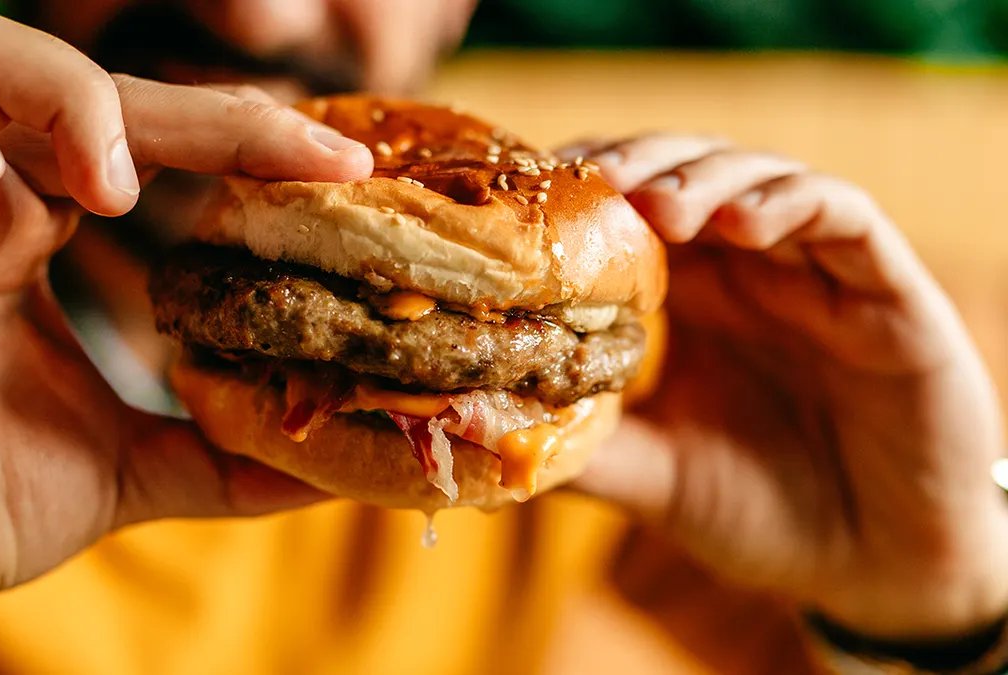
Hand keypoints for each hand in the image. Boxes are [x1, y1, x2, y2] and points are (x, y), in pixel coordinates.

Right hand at [0, 4, 370, 658]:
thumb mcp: (119, 470)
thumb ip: (215, 459)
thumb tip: (326, 471)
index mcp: (38, 229)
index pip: (157, 144)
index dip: (250, 141)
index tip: (344, 169)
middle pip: (99, 88)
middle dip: (212, 114)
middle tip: (306, 156)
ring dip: (74, 98)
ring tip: (116, 189)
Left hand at [564, 134, 1007, 640]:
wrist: (878, 569)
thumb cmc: (763, 514)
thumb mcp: (655, 478)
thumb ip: (582, 447)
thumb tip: (474, 426)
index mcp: (693, 302)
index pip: (630, 217)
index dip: (581, 197)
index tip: (526, 196)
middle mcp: (750, 272)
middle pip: (685, 176)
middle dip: (634, 168)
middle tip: (587, 180)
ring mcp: (817, 274)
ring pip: (759, 178)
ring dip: (705, 177)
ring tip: (659, 205)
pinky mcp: (887, 290)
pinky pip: (844, 218)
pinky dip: (792, 204)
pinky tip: (743, 223)